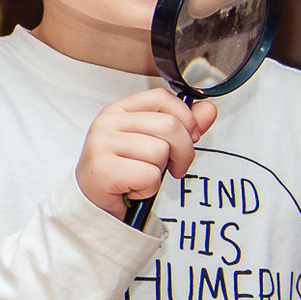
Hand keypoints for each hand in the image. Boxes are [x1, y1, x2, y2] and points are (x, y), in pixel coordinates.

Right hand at [76, 88, 215, 218]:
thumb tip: (207, 109)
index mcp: (119, 110)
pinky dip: (148, 188)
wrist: (93, 201)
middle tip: (174, 166)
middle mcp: (107, 123)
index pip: (162, 98)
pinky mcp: (104, 169)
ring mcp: (102, 144)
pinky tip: (133, 187)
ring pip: (160, 151)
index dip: (185, 118)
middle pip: (169, 125)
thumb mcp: (153, 142)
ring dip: (160, 172)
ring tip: (142, 176)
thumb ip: (183, 125)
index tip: (188, 137)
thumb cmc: (123, 170)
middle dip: (183, 151)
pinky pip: (149, 175)